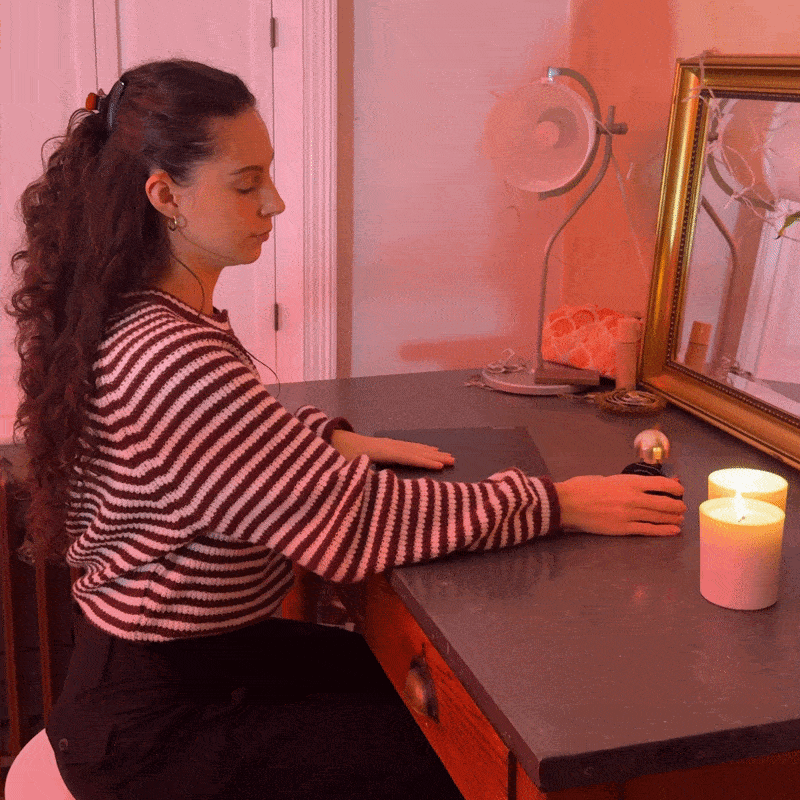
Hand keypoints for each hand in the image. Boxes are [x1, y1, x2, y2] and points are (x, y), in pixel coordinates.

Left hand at [330, 430, 455, 469]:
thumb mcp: (347, 466)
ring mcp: (388, 443)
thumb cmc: (339, 456)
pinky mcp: (386, 445)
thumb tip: (377, 483)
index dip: (424, 462)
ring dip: (431, 451)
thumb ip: (363, 474)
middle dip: (435, 455)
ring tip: (447, 455)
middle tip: (453, 460)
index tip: (440, 466)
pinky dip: (422, 448)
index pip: (407, 457)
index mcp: (381, 452)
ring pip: (414, 447)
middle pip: (415, 451)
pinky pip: (409, 446)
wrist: (331, 439)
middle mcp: (388, 445)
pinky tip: (428, 449)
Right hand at [555, 474, 685, 535]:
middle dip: (677, 506)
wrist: (569, 503)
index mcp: (629, 482)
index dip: (674, 488)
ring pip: (659, 517)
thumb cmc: (585, 487)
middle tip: (682, 508)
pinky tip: (673, 530)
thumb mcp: (608, 479)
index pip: (660, 484)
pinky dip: (663, 530)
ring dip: (673, 518)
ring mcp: (629, 514)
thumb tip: (647, 486)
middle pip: (664, 503)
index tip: (680, 490)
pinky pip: (648, 529)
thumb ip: (628, 483)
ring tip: (680, 519)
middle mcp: (633, 498)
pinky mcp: (623, 528)